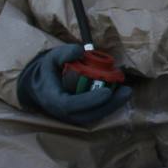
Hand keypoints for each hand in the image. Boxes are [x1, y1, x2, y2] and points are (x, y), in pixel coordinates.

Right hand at [16, 43, 131, 124]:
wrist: (40, 84)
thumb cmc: (49, 70)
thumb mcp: (52, 58)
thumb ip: (64, 53)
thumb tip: (79, 50)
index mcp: (53, 99)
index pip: (70, 105)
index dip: (89, 100)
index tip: (107, 92)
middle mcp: (62, 113)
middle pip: (87, 115)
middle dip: (109, 105)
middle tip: (126, 91)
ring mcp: (72, 117)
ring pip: (94, 117)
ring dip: (113, 106)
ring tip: (127, 92)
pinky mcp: (80, 116)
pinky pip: (96, 114)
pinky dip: (109, 106)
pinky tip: (121, 94)